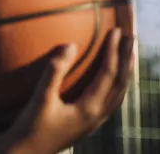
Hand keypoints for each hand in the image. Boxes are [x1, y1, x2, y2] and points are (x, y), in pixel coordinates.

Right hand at [0, 28, 134, 153]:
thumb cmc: (28, 129)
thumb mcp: (40, 99)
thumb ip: (54, 72)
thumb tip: (70, 45)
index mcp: (89, 110)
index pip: (108, 74)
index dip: (113, 51)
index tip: (116, 30)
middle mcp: (96, 116)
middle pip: (120, 84)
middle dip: (126, 60)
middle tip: (132, 37)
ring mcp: (92, 122)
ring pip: (116, 94)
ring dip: (123, 73)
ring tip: (126, 55)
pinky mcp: (84, 124)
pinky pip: (108, 101)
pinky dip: (113, 85)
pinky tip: (106, 79)